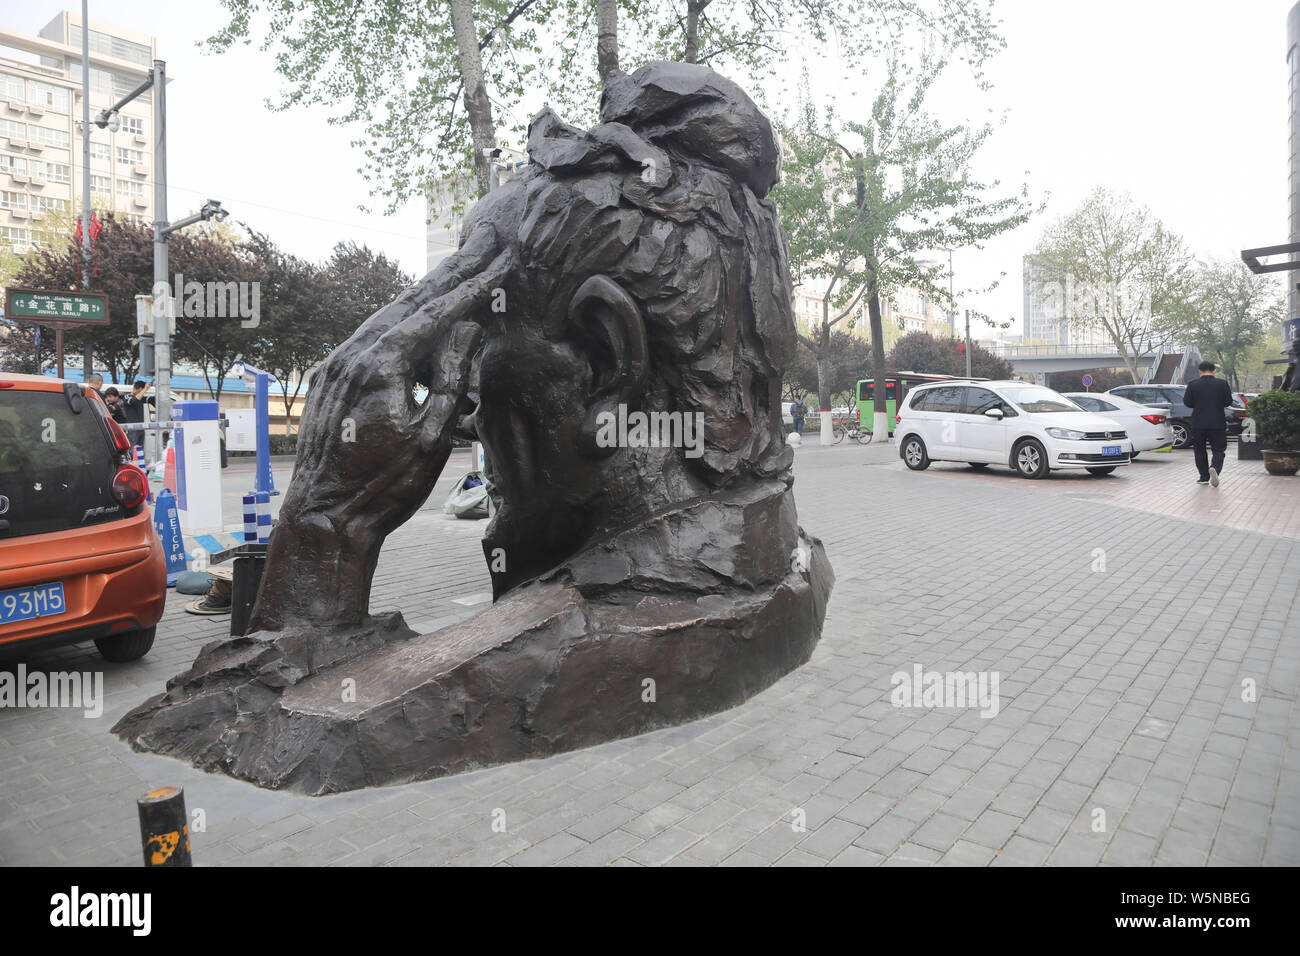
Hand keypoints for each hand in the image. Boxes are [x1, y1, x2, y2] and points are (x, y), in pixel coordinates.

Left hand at [250, 236, 513, 631]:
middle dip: (449, 274)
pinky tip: (416, 320)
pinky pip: (369, 338)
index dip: (471, 286)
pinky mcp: (328, 379)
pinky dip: (400, 322)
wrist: (323, 519)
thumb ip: (450, 379)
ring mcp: (335, 365)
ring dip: (424, 296)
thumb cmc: (381, 488)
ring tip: (456, 272)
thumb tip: (468, 331)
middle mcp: (351, 355)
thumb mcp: (430, 437)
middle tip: (482, 244)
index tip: (498, 261)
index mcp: (379, 366)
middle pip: (409, 302)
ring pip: (387, 317)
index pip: (435, 314)